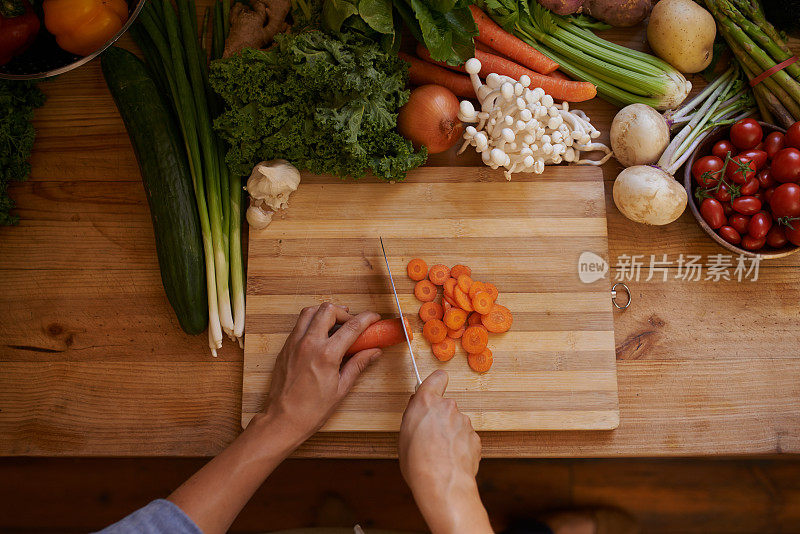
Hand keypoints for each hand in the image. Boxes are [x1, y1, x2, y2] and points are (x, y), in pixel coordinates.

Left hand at [258, 303, 381, 444]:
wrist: (282, 420)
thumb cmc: (311, 410)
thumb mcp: (341, 388)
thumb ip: (358, 364)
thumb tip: (374, 352)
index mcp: (326, 354)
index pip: (351, 326)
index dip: (366, 318)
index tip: (374, 317)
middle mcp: (308, 343)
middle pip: (328, 309)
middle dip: (344, 312)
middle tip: (352, 323)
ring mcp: (294, 343)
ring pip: (310, 311)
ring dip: (325, 313)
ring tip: (335, 324)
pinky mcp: (285, 348)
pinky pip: (299, 324)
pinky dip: (312, 322)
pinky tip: (320, 335)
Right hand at [399, 370, 490, 533]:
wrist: (443, 484)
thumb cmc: (418, 463)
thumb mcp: (404, 436)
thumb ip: (413, 417)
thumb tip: (418, 412)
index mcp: (427, 402)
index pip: (436, 378)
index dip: (435, 383)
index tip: (434, 387)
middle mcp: (448, 407)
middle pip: (445, 406)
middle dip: (439, 417)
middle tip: (429, 435)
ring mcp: (464, 422)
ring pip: (456, 423)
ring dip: (450, 433)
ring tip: (439, 453)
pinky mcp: (475, 437)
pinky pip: (465, 438)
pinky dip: (459, 446)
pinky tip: (450, 459)